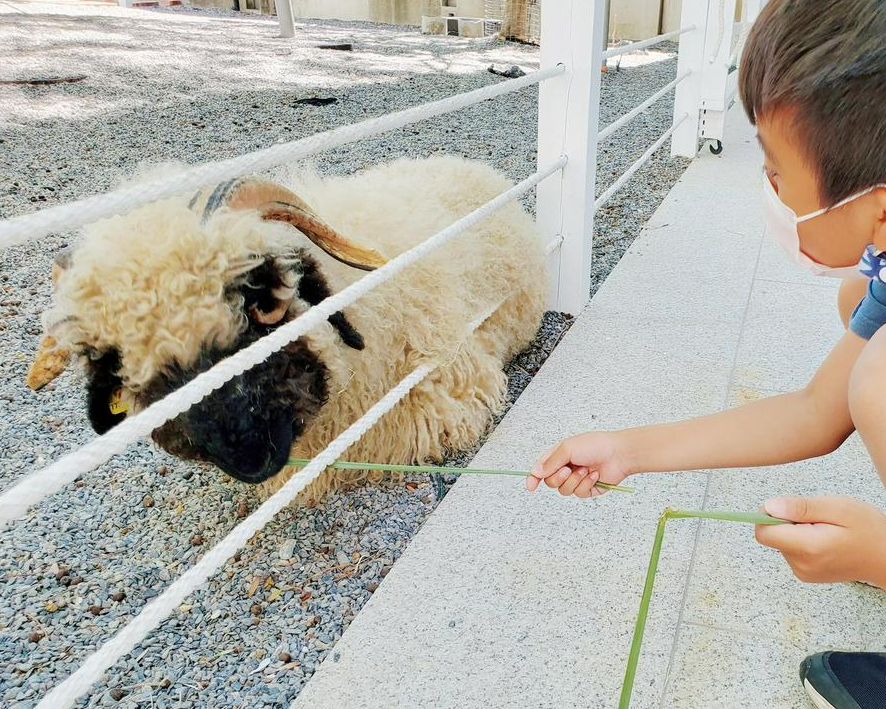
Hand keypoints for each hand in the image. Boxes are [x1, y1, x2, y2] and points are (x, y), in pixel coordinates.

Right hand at [526, 431, 630, 497]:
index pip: (541, 469)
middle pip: (551, 482)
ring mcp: (577, 479)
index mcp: (559, 456)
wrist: (619, 454)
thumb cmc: (595, 445)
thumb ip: (550, 462)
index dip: (534, 478)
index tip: (530, 486)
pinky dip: (586, 484)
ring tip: (586, 470)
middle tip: (568, 469)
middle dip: (559, 477)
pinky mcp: (588, 489)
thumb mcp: (567, 448)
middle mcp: (566, 468)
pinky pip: (579, 493)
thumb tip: (535, 472)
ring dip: (575, 480)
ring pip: (564, 490)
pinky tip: (595, 475)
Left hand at [755, 495, 885, 587]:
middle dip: (787, 520)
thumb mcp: (838, 508)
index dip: (768, 514)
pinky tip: (824, 538)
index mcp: (808, 548)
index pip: (763, 532)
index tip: (788, 507)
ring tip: (824, 529)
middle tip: (816, 518)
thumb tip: (769, 507)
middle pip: (772, 536)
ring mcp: (803, 572)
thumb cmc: (869, 531)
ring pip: (781, 541)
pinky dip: (802, 540)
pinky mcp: (806, 573)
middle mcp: (801, 564)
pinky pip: (791, 550)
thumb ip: (801, 507)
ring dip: (796, 530)